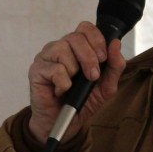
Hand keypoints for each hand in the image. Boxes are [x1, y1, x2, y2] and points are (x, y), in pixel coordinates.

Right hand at [27, 21, 126, 143]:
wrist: (63, 124)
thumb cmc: (81, 102)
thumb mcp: (106, 86)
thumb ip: (114, 66)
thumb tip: (116, 43)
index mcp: (76, 47)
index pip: (85, 28)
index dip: (96, 40)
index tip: (103, 58)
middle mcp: (60, 47)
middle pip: (76, 37)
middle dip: (89, 58)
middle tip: (92, 76)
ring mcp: (46, 57)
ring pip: (64, 51)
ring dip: (74, 72)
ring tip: (72, 85)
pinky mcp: (36, 70)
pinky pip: (55, 69)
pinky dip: (63, 84)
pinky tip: (60, 91)